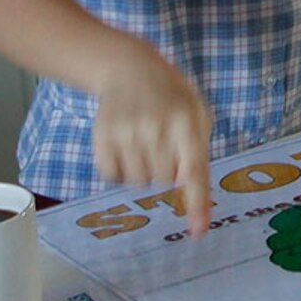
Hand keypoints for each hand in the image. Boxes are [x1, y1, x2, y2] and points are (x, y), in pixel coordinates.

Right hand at [92, 41, 213, 234]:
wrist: (128, 68)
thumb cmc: (170, 97)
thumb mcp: (196, 113)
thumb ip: (198, 151)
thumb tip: (192, 193)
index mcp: (187, 122)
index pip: (194, 171)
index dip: (197, 204)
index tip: (198, 232)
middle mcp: (157, 128)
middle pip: (163, 181)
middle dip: (165, 169)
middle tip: (162, 143)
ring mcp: (127, 133)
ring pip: (137, 182)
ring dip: (142, 170)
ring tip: (143, 141)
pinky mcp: (102, 137)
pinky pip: (112, 176)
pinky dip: (118, 169)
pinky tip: (124, 145)